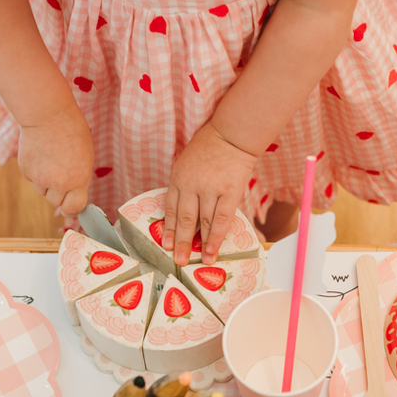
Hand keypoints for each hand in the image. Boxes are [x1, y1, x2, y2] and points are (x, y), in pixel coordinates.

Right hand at [17, 108, 93, 216]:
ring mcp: (39, 178)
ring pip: (42, 191)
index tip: (71, 207)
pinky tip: (40, 155)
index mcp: (77, 180)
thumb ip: (79, 178)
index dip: (72, 209)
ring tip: (50, 161)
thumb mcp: (86, 156)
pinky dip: (35, 172)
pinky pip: (32, 179)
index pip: (73, 208)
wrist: (48, 115)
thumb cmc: (72, 131)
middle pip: (56, 202)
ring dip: (46, 182)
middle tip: (61, 174)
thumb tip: (74, 195)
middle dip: (59, 193)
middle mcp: (57, 183)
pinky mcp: (26, 170)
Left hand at [163, 122, 257, 265]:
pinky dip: (217, 236)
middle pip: (184, 219)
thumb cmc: (207, 149)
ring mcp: (211, 189)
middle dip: (181, 242)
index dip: (168, 229)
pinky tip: (214, 249)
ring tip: (201, 261)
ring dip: (202, 244)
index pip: (170, 208)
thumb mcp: (185, 164)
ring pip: (203, 222)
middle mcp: (191, 185)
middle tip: (179, 260)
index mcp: (178, 179)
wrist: (231, 135)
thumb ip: (183, 186)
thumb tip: (183, 213)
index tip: (165, 245)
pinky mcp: (230, 192)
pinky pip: (222, 219)